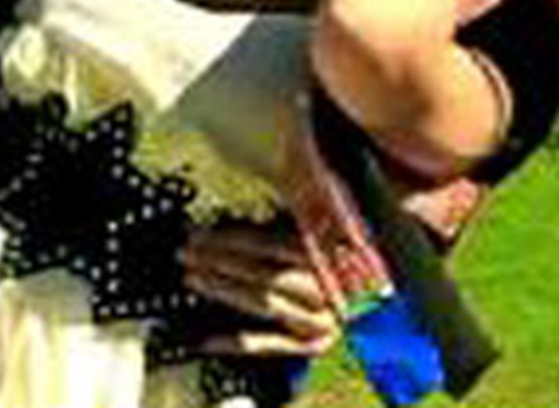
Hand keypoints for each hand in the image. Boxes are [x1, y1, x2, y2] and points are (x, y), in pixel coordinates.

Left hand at [180, 225, 339, 355]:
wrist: (372, 314)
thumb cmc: (339, 270)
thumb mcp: (316, 239)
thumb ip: (287, 227)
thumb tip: (240, 212)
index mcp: (326, 254)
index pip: (268, 243)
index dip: (229, 237)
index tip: (198, 233)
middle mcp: (324, 288)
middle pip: (263, 272)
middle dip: (219, 261)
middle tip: (186, 254)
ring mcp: (320, 319)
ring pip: (265, 304)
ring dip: (224, 290)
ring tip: (193, 279)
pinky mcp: (313, 346)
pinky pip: (270, 346)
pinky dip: (238, 342)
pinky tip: (208, 340)